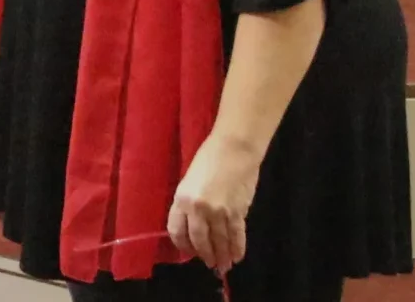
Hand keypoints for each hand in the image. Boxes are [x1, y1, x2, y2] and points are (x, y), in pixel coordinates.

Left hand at [167, 133, 259, 273]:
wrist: (234, 149)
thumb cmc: (209, 159)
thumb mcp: (189, 182)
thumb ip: (189, 204)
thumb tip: (195, 226)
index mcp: (181, 199)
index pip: (177, 230)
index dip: (183, 245)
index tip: (189, 251)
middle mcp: (198, 209)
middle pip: (199, 240)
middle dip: (205, 254)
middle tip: (209, 263)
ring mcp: (219, 212)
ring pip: (219, 241)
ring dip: (222, 256)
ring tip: (223, 266)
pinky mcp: (237, 212)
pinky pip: (236, 235)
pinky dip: (237, 248)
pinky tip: (237, 257)